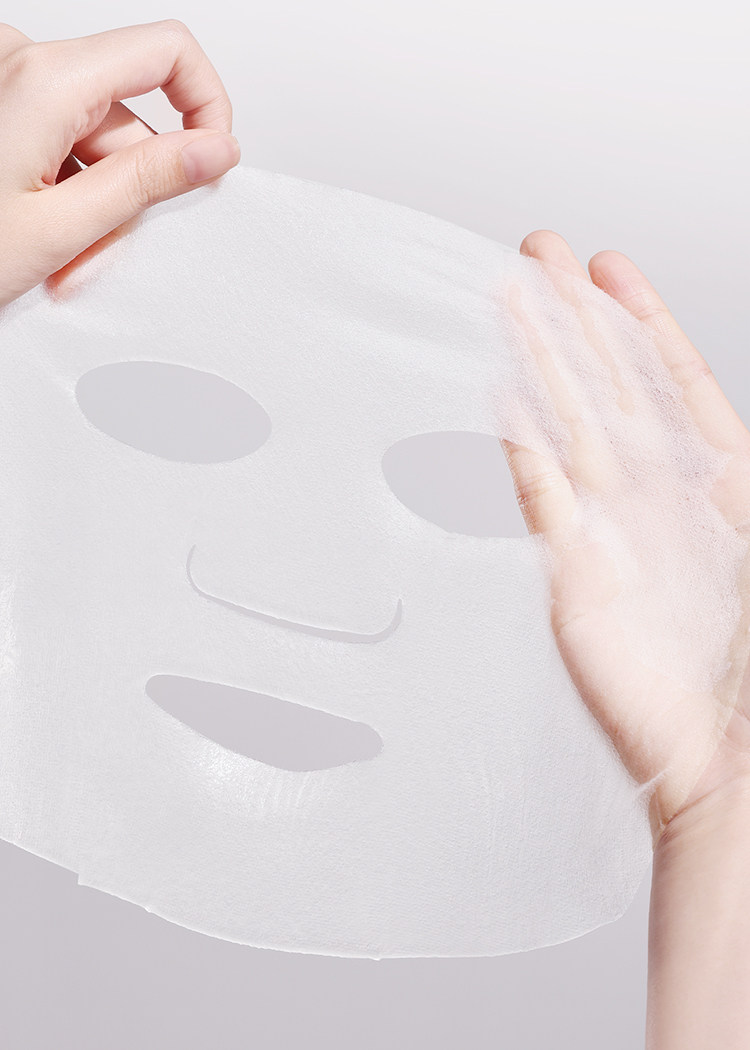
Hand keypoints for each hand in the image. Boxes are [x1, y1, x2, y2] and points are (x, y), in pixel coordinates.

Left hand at [0, 20, 240, 306]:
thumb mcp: (61, 228)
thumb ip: (147, 182)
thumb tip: (215, 149)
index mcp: (44, 79)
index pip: (166, 51)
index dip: (207, 103)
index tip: (213, 158)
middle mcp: (19, 63)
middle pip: (127, 115)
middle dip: (125, 190)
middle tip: (94, 251)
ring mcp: (3, 82)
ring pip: (94, 136)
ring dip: (92, 202)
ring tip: (56, 255)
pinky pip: (60, 137)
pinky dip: (63, 189)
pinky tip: (40, 234)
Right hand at [502, 231, 749, 844]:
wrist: (732, 760)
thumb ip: (746, 478)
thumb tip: (724, 434)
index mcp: (717, 484)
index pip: (670, 381)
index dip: (639, 322)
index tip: (610, 269)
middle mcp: (656, 496)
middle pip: (607, 385)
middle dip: (574, 316)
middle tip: (539, 256)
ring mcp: (610, 529)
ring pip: (567, 422)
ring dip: (540, 360)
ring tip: (510, 302)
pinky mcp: (572, 572)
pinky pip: (541, 493)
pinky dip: (522, 446)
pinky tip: (504, 400)